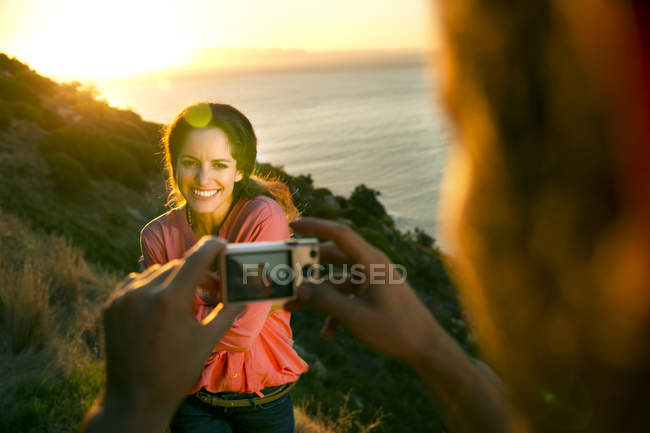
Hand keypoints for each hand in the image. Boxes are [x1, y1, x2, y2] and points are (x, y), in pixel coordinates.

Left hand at [84, 237, 244, 432]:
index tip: (223, 245)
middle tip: (212, 284)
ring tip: (184, 299)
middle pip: (178, 265)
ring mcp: (123, 298)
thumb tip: (245, 297)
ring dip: (173, 279)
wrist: (133, 399)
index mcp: (171, 299)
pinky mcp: (111, 306)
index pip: (197, 258)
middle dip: (197, 271)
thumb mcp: (207, 341)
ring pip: (156, 272)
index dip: (213, 248)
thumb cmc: (176, 372)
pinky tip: (159, 304)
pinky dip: (149, 287)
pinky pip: (135, 283)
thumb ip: (227, 312)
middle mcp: (144, 291)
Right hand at [284, 218, 443, 366]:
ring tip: (293, 308)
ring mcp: (373, 280)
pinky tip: (327, 332)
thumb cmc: (397, 330)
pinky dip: (335, 309)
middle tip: (285, 274)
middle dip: (308, 268)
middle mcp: (371, 266)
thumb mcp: (356, 316)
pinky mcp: (374, 294)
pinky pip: (348, 296)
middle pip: (333, 258)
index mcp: (371, 262)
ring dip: (317, 294)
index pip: (340, 233)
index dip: (315, 226)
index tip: (292, 226)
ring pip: (337, 280)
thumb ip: (325, 301)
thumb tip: (299, 288)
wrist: (427, 348)